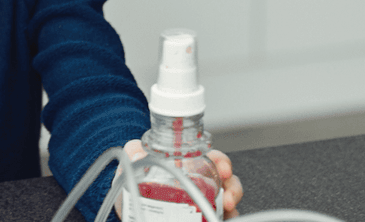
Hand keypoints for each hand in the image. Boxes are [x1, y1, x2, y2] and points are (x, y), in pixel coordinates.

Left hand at [116, 140, 243, 218]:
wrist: (130, 206)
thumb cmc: (138, 180)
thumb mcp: (134, 163)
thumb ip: (133, 151)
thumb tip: (137, 153)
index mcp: (190, 166)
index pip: (213, 160)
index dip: (222, 162)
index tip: (223, 168)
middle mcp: (201, 184)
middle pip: (227, 183)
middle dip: (233, 189)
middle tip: (228, 198)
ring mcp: (201, 202)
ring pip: (227, 203)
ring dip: (232, 209)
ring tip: (226, 212)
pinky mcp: (199, 217)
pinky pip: (217, 218)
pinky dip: (223, 219)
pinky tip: (215, 221)